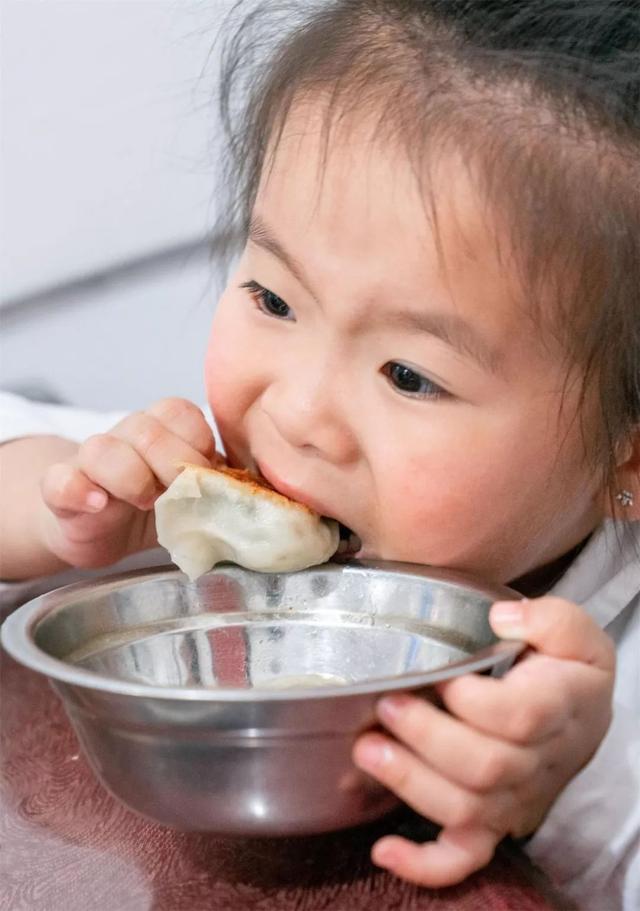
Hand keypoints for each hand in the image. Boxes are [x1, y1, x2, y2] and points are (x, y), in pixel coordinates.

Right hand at [39, 398, 215, 568]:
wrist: (101, 529)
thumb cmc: (156, 507)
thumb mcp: (192, 492)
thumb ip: (219, 483)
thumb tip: (261, 491)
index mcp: (161, 431)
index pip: (179, 412)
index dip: (196, 440)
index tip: (206, 472)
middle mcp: (124, 437)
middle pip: (145, 427)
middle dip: (170, 462)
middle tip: (179, 493)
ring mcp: (88, 463)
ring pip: (102, 448)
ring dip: (130, 476)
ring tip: (145, 501)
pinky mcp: (62, 491)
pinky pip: (59, 481)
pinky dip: (78, 490)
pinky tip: (98, 504)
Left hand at [352, 596, 614, 886]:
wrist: (576, 717)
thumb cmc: (562, 669)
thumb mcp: (571, 630)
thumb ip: (548, 618)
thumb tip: (502, 619)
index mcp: (559, 709)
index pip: (522, 717)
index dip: (476, 701)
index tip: (442, 674)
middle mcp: (536, 764)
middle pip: (486, 767)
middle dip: (427, 736)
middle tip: (387, 705)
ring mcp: (512, 800)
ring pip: (466, 810)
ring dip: (411, 783)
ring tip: (368, 748)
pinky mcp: (491, 821)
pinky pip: (463, 857)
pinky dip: (424, 864)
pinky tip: (385, 849)